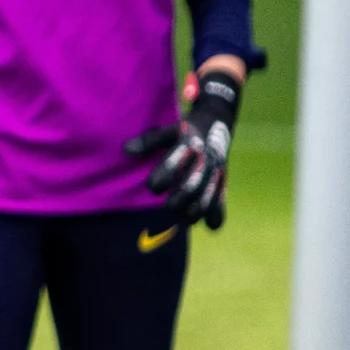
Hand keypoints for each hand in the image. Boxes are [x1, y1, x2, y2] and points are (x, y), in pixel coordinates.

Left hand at [128, 68, 241, 230]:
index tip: (152, 186)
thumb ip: (148, 141)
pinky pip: (222, 202)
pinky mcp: (223, 182)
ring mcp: (216, 172)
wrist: (216, 124)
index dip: (162, 177)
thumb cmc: (183, 132)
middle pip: (192, 185)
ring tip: (184, 220)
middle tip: (168, 207)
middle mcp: (204, 160)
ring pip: (208, 198)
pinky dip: (215, 217)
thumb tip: (126, 150)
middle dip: (178, 200)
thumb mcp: (167, 130)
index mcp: (189, 145)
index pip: (174, 163)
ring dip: (195, 212)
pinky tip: (207, 225)